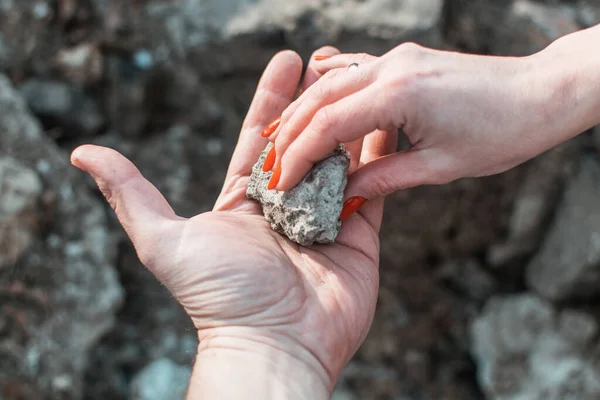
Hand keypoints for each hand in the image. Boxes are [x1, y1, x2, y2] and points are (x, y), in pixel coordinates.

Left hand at [70, 49, 394, 398]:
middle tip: (329, 62)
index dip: (273, 98)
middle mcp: (285, 205)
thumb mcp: (163, 240)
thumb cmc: (219, 296)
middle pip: (304, 141)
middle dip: (316, 101)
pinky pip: (374, 188)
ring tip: (362, 83)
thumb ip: (130, 194)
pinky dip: (381, 158)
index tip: (288, 61)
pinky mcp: (359, 236)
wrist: (274, 345)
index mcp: (244, 200)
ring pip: (341, 159)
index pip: (261, 137)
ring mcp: (324, 219)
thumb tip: (82, 153)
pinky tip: (387, 124)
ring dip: (350, 121)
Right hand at [266, 35, 599, 216]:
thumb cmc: (501, 132)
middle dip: (289, 132)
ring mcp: (397, 58)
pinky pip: (355, 69)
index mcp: (399, 94)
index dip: (299, 154)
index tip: (280, 180)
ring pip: (332, 82)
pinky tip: (311, 92)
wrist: (542, 92)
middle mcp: (391, 67)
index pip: (328, 124)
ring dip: (303, 109)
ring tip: (278, 137)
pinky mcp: (404, 60)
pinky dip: (329, 87)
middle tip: (270, 163)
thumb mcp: (441, 166)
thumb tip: (346, 196)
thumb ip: (385, 178)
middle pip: (320, 98)